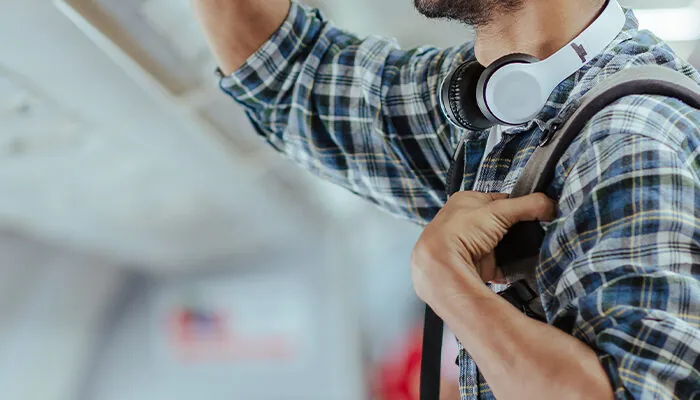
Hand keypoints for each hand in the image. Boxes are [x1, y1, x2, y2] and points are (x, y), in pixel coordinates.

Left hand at [411, 192, 554, 314]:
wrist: (443, 268)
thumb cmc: (459, 232)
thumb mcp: (498, 210)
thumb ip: (528, 205)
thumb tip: (551, 204)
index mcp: (465, 201)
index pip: (499, 200)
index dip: (519, 205)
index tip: (537, 211)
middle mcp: (465, 222)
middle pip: (501, 223)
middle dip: (517, 229)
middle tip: (536, 231)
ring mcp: (470, 245)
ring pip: (501, 244)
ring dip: (514, 248)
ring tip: (530, 248)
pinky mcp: (476, 266)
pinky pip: (500, 265)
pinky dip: (511, 267)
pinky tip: (521, 265)